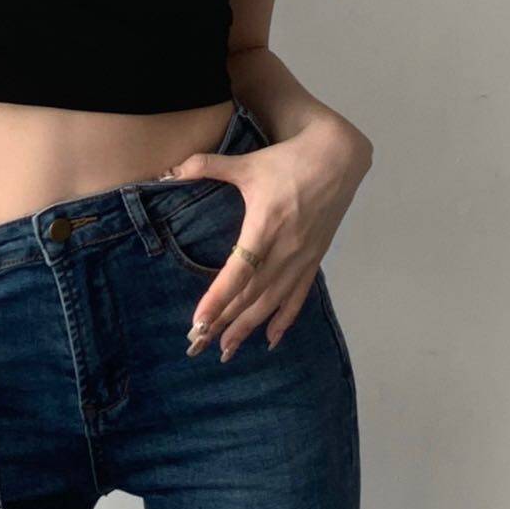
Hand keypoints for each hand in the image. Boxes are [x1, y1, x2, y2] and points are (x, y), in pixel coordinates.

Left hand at [165, 116, 371, 361]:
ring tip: (227, 350)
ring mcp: (301, 258)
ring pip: (272, 302)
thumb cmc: (289, 160)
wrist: (338, 158)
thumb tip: (171, 170)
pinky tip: (271, 340)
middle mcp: (285, 250)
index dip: (218, 299)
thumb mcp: (247, 162)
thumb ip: (207, 166)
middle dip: (224, 322)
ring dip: (248, 327)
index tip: (198, 322)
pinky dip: (284, 320)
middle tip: (198, 345)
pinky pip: (298, 297)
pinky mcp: (314, 260)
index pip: (238, 273)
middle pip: (251, 295)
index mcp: (265, 227)